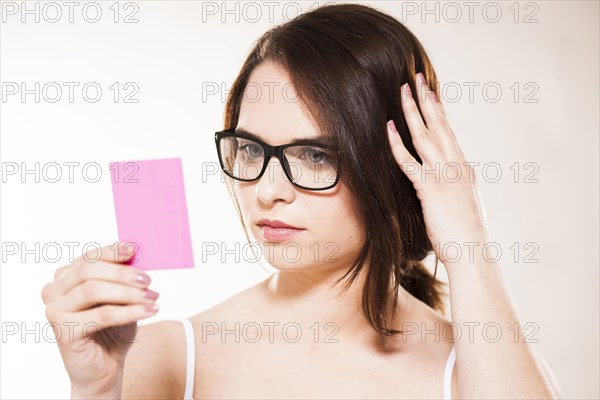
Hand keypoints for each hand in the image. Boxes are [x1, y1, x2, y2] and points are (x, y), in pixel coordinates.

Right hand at [41, 242, 159, 395]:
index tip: (134, 249)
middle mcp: (54, 291)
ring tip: (152, 297)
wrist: (104, 368)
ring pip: (94, 291)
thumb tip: (139, 256)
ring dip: (129, 292)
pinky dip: (130, 311)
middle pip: (89, 271)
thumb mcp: (121, 297)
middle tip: (148, 280)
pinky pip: (102, 314)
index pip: (88, 257)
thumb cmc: (112, 330)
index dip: (111, 251)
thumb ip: (123, 278)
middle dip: (123, 273)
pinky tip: (150, 311)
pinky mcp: (63, 330)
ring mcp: (55, 310)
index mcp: (65, 278)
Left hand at [386, 72, 490, 265]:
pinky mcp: (431, 189)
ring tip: (404, 89)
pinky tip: (389, 127)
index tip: (431, 94)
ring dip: (413, 111)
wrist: (473, 253)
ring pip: (426, 135)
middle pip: (439, 126)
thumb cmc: (467, 237)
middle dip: (427, 100)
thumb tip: (450, 187)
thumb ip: (456, 191)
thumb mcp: (464, 207)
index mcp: (464, 170)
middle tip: (417, 79)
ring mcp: (444, 176)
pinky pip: (410, 161)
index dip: (439, 113)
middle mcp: (456, 166)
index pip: (449, 134)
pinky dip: (398, 143)